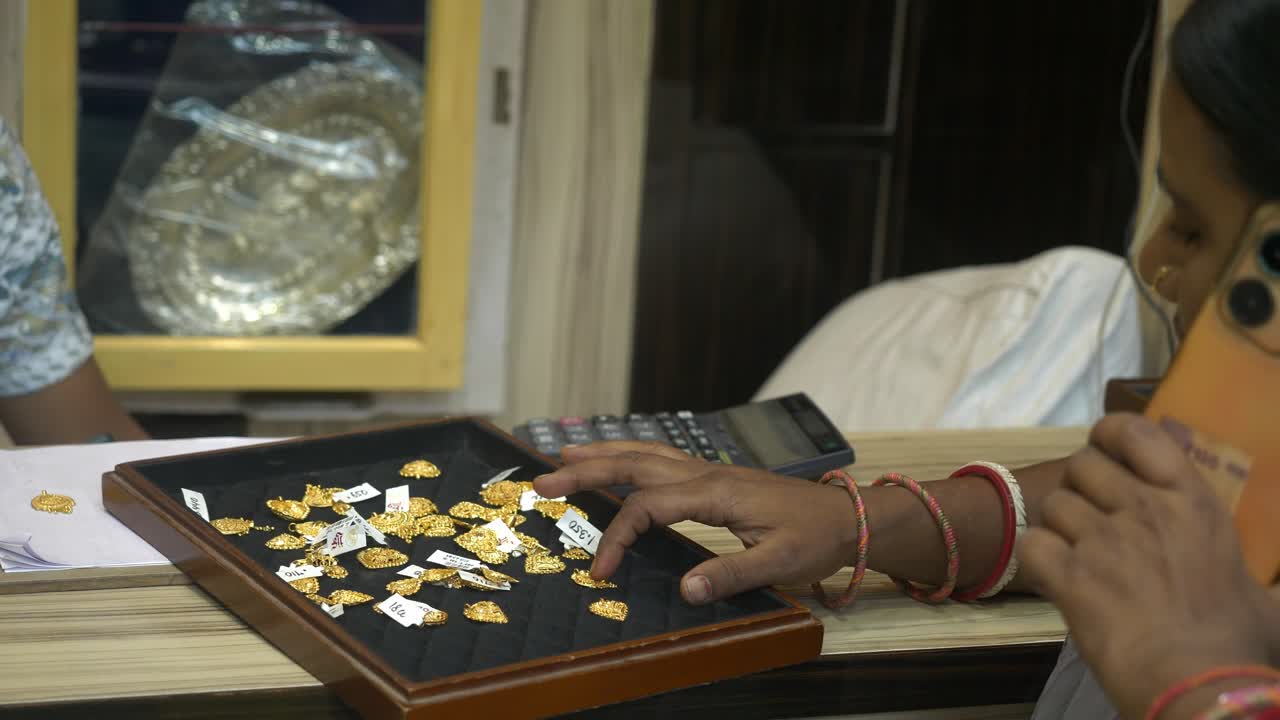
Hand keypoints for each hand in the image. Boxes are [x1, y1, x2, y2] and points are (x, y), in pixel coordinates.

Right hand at [533, 441, 858, 604]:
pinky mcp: (713, 477)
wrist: (846, 516)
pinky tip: (617, 461)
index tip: (601, 571)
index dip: (618, 537)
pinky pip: (660, 459)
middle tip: (541, 481)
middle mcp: (705, 474)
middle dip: (585, 470)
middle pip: (634, 464)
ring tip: (564, 456)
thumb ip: (732, 574)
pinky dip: (629, 457)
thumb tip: (685, 590)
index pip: (648, 507)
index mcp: (715, 492)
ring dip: (603, 454)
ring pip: (645, 453)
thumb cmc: (815, 537)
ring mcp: (708, 471)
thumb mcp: (780, 562)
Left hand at [1017, 414, 1279, 718]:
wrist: (1197, 681)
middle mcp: (1143, 508)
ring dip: (1060, 527)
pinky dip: (1040, 560)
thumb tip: (1269, 596)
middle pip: (1083, 464)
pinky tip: (1058, 579)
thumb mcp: (1262, 596)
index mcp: (1192, 502)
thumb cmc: (1235, 641)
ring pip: (1055, 504)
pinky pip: (1033, 544)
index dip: (1111, 435)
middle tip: (1092, 517)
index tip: (1108, 451)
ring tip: (1077, 556)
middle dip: (1081, 487)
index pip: (1136, 432)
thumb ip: (1254, 580)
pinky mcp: (1067, 573)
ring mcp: (1102, 539)